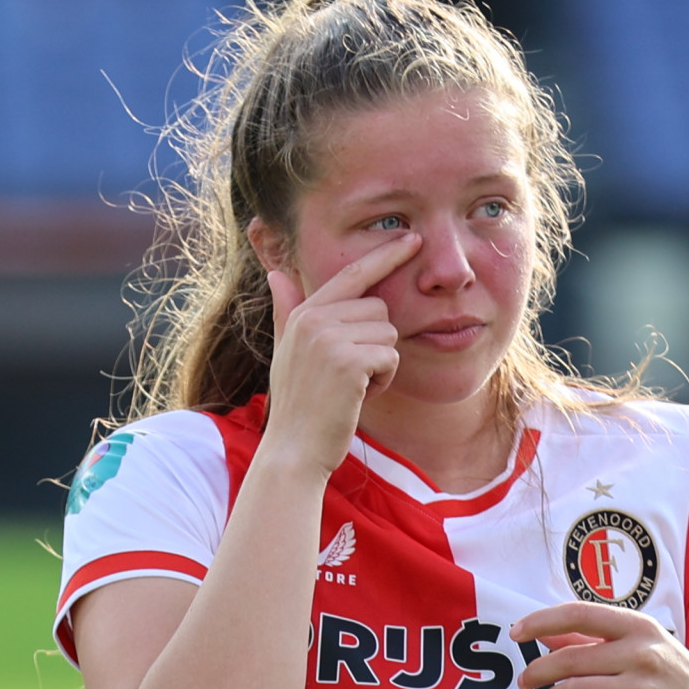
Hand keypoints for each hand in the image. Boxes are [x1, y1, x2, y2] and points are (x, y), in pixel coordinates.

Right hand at [257, 230, 416, 479]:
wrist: (293, 449)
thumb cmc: (296, 403)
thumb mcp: (287, 351)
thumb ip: (287, 311)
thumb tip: (276, 275)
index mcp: (304, 313)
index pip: (352, 275)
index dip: (385, 256)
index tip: (412, 239)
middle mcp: (315, 319)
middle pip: (380, 309)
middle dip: (377, 342)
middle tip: (351, 374)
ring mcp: (330, 339)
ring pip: (389, 334)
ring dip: (381, 364)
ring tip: (353, 386)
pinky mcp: (348, 361)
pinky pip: (391, 357)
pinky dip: (383, 380)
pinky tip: (359, 396)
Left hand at [512, 601, 688, 688]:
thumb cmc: (670, 676)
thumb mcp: (640, 646)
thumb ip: (592, 639)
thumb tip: (544, 632)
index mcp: (638, 628)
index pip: (578, 614)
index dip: (541, 622)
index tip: (516, 634)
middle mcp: (642, 654)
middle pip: (568, 660)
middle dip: (538, 671)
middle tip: (526, 682)